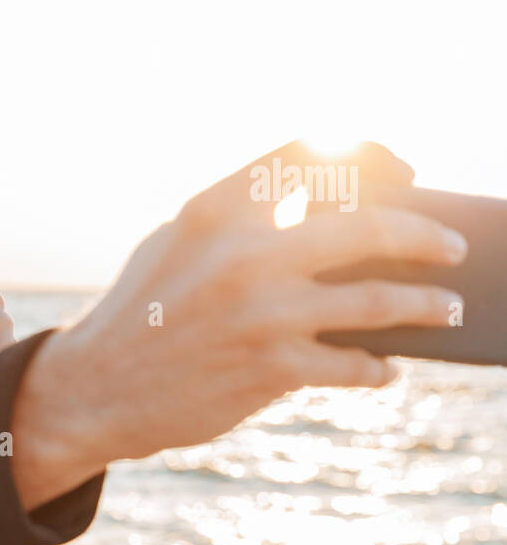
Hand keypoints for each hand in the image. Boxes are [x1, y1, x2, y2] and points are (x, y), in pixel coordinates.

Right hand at [11, 140, 467, 508]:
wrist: (94, 389)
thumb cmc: (137, 312)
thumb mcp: (175, 244)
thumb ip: (238, 220)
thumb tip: (329, 211)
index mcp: (215, 209)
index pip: (315, 155)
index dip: (372, 154)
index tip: (402, 171)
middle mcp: (244, 253)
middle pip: (372, 222)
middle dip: (426, 232)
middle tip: (451, 245)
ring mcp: (261, 313)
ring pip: (381, 298)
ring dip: (428, 304)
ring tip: (447, 308)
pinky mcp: (271, 369)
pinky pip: (355, 363)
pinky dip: (379, 366)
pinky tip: (385, 367)